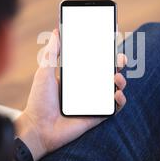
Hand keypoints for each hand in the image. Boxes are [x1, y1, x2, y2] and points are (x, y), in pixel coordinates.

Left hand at [15, 29, 126, 160]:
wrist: (38, 128)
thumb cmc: (38, 101)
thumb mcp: (44, 73)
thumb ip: (51, 53)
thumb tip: (56, 32)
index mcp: (76, 76)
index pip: (94, 60)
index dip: (105, 51)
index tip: (112, 40)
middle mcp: (87, 87)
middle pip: (109, 72)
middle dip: (118, 63)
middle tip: (120, 59)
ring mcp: (93, 101)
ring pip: (115, 88)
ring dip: (122, 80)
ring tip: (117, 77)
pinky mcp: (97, 115)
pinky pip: (114, 107)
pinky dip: (120, 100)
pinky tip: (117, 95)